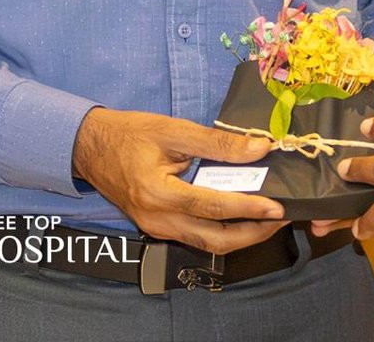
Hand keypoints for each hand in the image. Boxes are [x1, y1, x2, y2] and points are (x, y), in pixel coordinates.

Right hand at [71, 108, 285, 253]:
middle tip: (282, 218)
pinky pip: (196, 237)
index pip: (213, 207)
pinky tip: (241, 217)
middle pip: (214, 239)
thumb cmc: (131, 133)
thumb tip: (260, 148)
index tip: (278, 206)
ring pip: (207, 243)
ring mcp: (157, 228)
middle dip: (253, 233)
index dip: (249, 208)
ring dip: (240, 236)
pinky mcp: (158, 227)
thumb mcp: (174, 130)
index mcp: (159, 194)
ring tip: (268, 219)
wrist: (91, 147)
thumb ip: (217, 142)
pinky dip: (223, 231)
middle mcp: (158, 220)